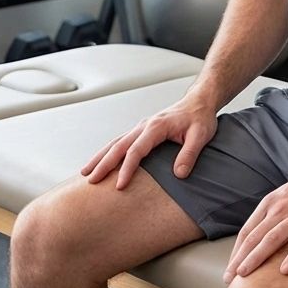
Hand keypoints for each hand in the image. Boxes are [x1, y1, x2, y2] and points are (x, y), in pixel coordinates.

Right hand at [81, 96, 217, 189]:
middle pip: (119, 145)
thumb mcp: (201, 135)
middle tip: (90, 181)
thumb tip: (179, 174)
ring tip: (86, 173)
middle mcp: (145, 125)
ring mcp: (142, 127)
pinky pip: (121, 141)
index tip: (120, 186)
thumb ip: (190, 153)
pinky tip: (100, 162)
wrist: (200, 102)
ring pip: (116, 142)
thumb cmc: (200, 118)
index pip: (137, 150)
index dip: (127, 168)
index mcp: (157, 126)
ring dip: (100, 157)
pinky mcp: (142, 131)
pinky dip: (107, 152)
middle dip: (104, 163)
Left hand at [223, 166, 287, 281]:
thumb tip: (257, 233)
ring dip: (256, 258)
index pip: (248, 230)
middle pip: (256, 237)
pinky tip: (284, 271)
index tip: (230, 267)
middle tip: (229, 278)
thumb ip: (272, 211)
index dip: (237, 250)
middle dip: (240, 259)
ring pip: (272, 239)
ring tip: (244, 274)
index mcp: (272, 202)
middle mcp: (282, 208)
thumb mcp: (286, 194)